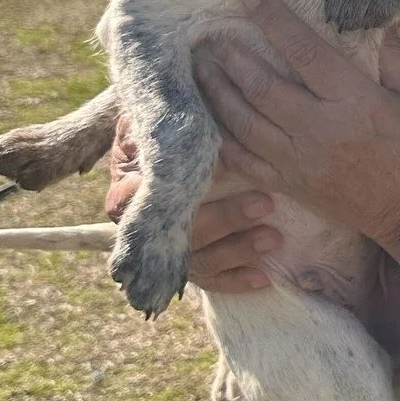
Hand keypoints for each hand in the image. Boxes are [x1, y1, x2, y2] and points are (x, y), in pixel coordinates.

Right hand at [105, 114, 282, 294]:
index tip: (224, 171)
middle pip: (181, 232)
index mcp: (127, 192)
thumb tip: (189, 131)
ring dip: (238, 250)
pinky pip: (210, 281)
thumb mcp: (162, 119)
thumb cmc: (170, 130)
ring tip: (272, 237)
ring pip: (198, 262)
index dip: (181, 191)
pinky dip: (236, 280)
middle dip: (226, 219)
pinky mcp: (189, 266)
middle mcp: (142, 229)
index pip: (144, 201)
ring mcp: (166, 251)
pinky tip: (263, 278)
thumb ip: (166, 125)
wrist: (169, 145)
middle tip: (264, 203)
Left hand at [194, 0, 399, 259]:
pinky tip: (209, 121)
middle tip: (210, 37)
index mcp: (354, 100)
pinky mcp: (290, 185)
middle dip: (231, 59)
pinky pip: (244, 162)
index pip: (305, 52)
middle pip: (261, 87)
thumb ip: (397, 62)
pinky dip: (222, 141)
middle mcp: (319, 128)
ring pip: (243, 123)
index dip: (274, 21)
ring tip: (201, 69)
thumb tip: (385, 26)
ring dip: (217, 93)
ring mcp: (299, 160)